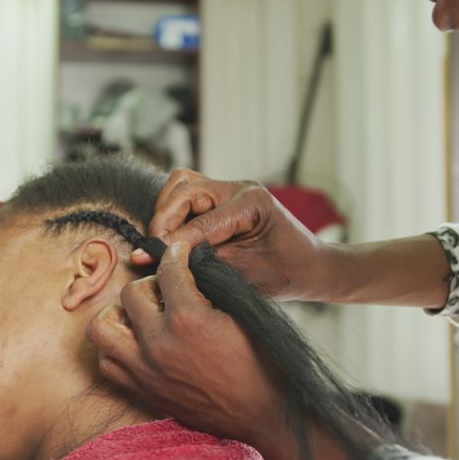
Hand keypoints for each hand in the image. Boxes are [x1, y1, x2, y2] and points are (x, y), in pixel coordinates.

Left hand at [87, 242, 284, 445]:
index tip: (180, 253)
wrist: (261, 412)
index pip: (167, 269)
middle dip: (150, 283)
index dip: (175, 254)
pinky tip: (136, 342)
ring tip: (140, 314)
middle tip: (166, 288)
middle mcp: (159, 343)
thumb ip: (207, 290)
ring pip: (102, 327)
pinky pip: (107, 363)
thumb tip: (186, 270)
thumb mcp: (239, 316)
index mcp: (188, 318)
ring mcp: (146, 370)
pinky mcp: (142, 391)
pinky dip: (115, 347)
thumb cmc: (258, 362)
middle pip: (130, 292)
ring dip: (118, 314)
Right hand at [129, 169, 326, 300]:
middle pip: (184, 188)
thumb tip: (163, 261)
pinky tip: (170, 237)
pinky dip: (173, 212)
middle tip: (152, 250)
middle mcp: (239, 188)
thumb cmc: (287, 273)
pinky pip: (189, 195)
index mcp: (252, 202)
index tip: (146, 258)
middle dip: (163, 218)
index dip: (172, 242)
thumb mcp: (246, 274)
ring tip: (160, 243)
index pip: (200, 220)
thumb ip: (205, 263)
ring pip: (182, 185)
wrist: (312, 268)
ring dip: (165, 211)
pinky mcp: (223, 198)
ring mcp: (231, 190)